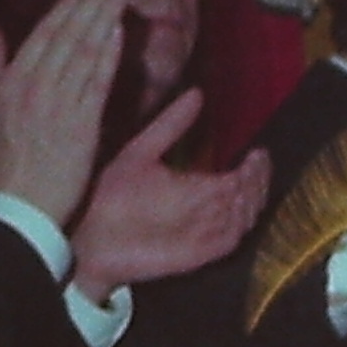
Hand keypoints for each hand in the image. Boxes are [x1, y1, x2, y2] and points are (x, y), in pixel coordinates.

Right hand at [0, 0, 121, 229]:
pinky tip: (119, 33)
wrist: (20, 206)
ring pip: (85, 52)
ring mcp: (59, 104)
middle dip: (90, 5)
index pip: (42, 34)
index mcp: (11, 81)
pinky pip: (98, 81)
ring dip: (103, 20)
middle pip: (67, 36)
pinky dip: (109, 54)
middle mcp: (35, 86)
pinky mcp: (82, 123)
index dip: (65, 7)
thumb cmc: (4, 162)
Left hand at [68, 104, 266, 302]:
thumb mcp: (142, 151)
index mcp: (194, 189)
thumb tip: (197, 92)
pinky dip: (236, 224)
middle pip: (247, 199)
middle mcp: (203, 212)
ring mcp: (201, 233)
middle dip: (258, 182)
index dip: (254, 169)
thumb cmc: (110, 195)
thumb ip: (171, 125)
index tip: (259, 151)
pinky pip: (227, 241)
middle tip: (257, 163)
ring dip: (251, 199)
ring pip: (242, 219)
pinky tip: (235, 204)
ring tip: (248, 178)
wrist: (87, 235)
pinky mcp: (195, 254)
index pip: (238, 180)